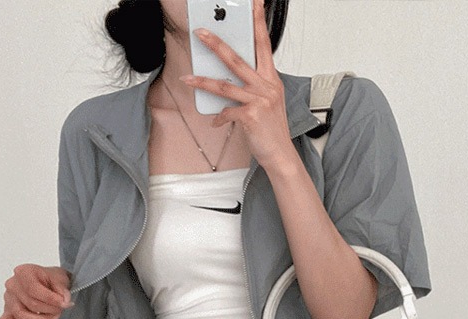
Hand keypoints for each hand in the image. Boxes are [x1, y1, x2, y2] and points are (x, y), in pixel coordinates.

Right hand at [0, 264, 73, 318]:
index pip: (34, 289)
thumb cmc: (51, 278)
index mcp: (23, 272)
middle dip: (49, 309)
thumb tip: (64, 302)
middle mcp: (12, 284)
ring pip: (21, 315)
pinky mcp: (8, 310)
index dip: (51, 299)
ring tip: (53, 317)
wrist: (48, 279)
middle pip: (30, 303)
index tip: (65, 303)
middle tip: (62, 309)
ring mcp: (9, 298)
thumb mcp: (60, 278)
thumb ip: (62, 290)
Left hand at [179, 0, 295, 170]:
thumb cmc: (272, 130)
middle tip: (201, 32)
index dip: (258, 22)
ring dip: (203, 81)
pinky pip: (226, 112)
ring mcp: (259, 101)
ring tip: (187, 78)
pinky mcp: (251, 116)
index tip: (254, 3)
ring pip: (225, 85)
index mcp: (271, 80)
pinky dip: (218, 117)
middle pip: (237, 59)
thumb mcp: (267, 103)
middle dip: (217, 44)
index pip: (264, 44)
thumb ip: (252, 89)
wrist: (280, 155)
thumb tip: (229, 82)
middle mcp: (266, 87)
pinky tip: (216, 122)